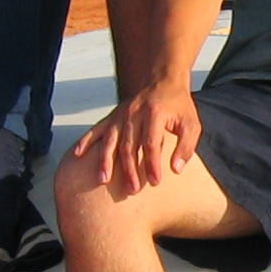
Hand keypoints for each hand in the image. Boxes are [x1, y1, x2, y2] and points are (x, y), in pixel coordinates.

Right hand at [73, 77, 200, 196]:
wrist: (163, 81)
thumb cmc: (178, 106)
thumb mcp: (191, 124)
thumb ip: (186, 147)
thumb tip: (176, 169)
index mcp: (154, 114)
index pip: (151, 143)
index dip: (152, 164)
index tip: (154, 181)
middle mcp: (134, 114)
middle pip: (128, 145)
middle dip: (129, 170)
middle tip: (132, 190)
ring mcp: (120, 115)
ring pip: (110, 140)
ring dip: (105, 161)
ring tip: (103, 180)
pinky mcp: (112, 116)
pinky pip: (96, 130)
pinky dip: (86, 142)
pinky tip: (78, 155)